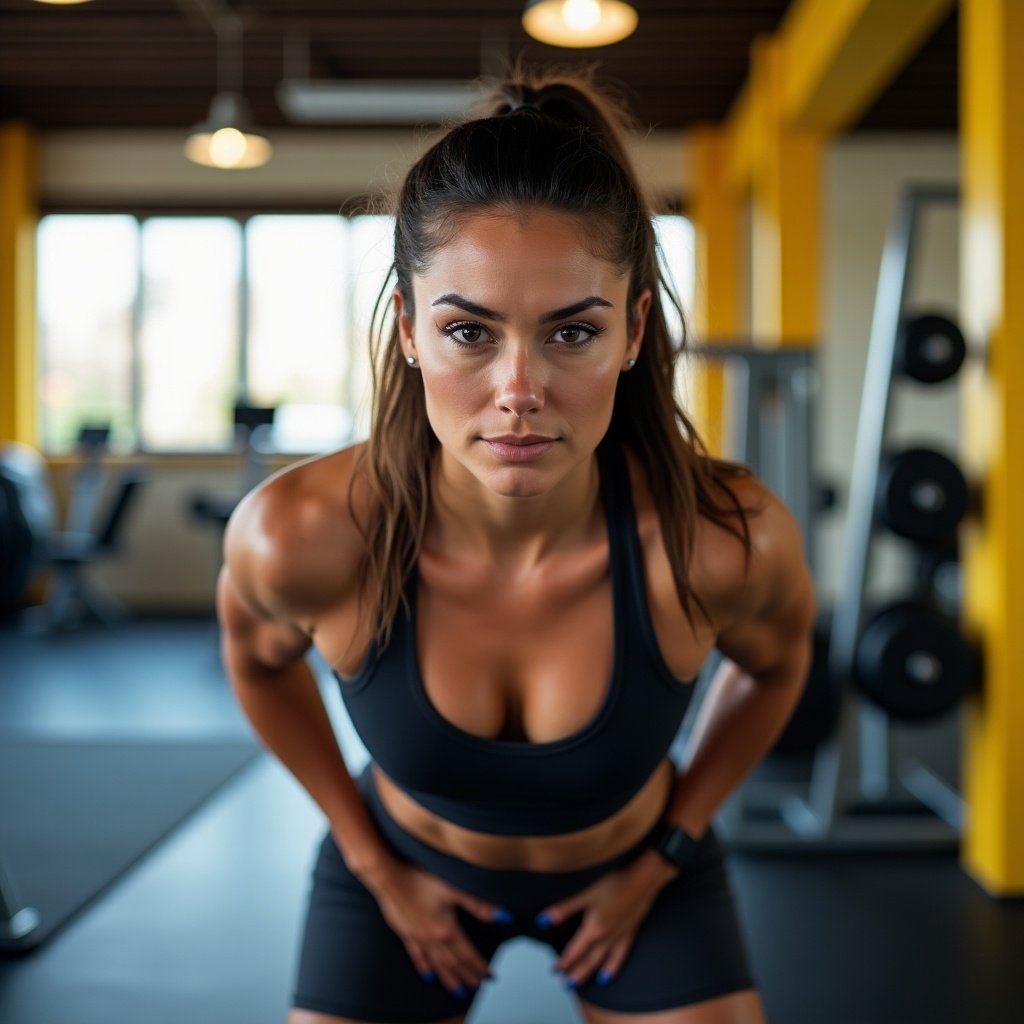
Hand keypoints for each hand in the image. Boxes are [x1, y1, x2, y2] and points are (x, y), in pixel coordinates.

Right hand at [362, 857, 508, 998]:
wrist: (388, 875)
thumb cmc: (421, 876)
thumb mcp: (454, 887)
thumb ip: (478, 904)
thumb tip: (504, 916)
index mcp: (446, 928)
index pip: (467, 953)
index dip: (480, 965)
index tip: (490, 976)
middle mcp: (432, 937)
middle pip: (453, 962)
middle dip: (467, 975)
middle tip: (479, 986)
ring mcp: (417, 937)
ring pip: (436, 964)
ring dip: (449, 978)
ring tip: (459, 992)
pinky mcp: (404, 932)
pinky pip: (416, 956)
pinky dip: (424, 967)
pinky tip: (428, 976)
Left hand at [538, 848, 677, 989]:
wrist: (643, 878)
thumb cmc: (615, 881)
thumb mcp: (585, 894)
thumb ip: (563, 910)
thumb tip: (541, 921)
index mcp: (593, 928)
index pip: (574, 950)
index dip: (564, 961)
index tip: (555, 970)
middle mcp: (606, 937)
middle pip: (587, 960)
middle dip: (574, 972)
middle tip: (564, 982)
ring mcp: (619, 937)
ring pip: (602, 962)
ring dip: (589, 974)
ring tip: (579, 985)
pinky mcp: (630, 933)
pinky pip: (620, 957)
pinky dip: (612, 969)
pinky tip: (607, 977)